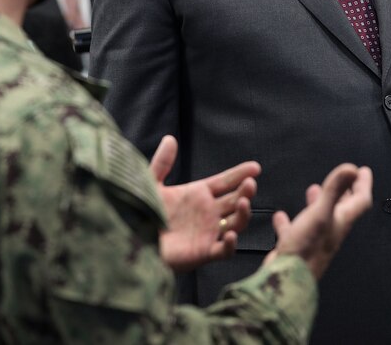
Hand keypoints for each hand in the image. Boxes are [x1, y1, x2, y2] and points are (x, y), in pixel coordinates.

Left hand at [150, 135, 259, 271]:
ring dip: (243, 214)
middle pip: (235, 200)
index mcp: (199, 194)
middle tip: (250, 183)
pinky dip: (230, 244)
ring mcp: (208, 232)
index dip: (240, 174)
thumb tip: (170, 138)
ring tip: (244, 203)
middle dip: (245, 192)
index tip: (255, 167)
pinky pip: (223, 251)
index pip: (226, 182)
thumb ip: (162, 163)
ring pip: (236, 223)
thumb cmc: (144, 213)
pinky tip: (230, 235)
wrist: (135, 240)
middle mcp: (208, 212)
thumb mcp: (152, 185)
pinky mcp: (203, 252)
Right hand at [265, 163, 373, 279]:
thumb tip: (351, 169)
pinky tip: (281, 216)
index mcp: (340, 223)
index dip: (363, 184)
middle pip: (343, 209)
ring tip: (314, 189)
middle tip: (345, 179)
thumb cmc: (305, 249)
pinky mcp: (297, 248)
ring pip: (320, 218)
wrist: (286, 280)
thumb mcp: (320, 213)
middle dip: (344, 191)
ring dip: (319, 202)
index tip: (363, 170)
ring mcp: (314, 241)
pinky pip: (295, 230)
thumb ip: (334, 189)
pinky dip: (291, 221)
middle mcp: (331, 231)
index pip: (360, 201)